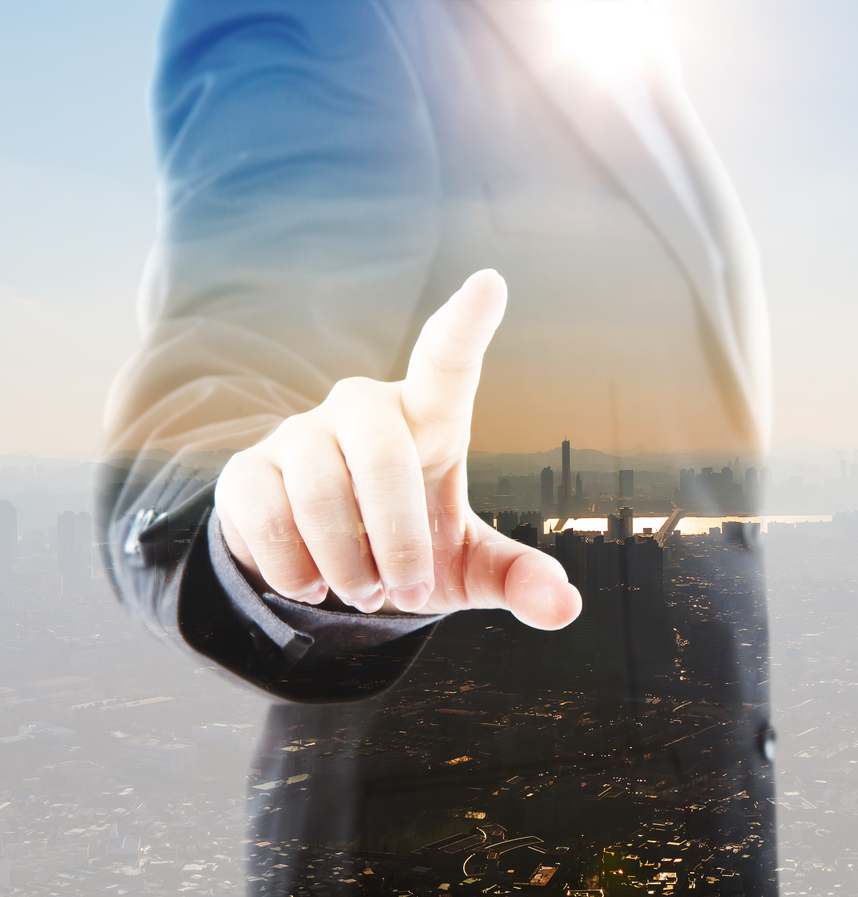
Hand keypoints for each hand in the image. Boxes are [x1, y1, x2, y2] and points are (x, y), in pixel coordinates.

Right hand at [214, 270, 580, 629]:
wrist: (322, 567)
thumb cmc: (411, 546)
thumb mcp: (467, 568)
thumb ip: (516, 579)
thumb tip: (565, 607)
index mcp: (427, 419)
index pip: (446, 360)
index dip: (466, 323)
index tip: (491, 283)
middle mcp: (363, 409)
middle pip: (383, 457)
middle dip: (398, 540)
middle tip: (406, 594)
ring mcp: (300, 435)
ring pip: (320, 491)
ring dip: (347, 562)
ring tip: (364, 594)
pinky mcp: (248, 469)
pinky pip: (266, 516)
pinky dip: (294, 568)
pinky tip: (311, 584)